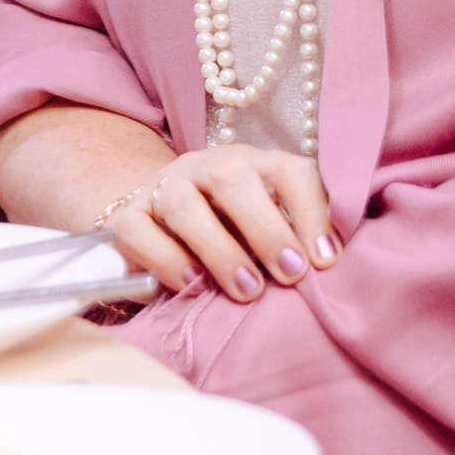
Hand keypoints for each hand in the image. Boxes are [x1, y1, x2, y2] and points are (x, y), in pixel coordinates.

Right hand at [103, 143, 338, 302]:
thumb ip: (293, 237)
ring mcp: (163, 187)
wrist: (158, 221)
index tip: (325, 259)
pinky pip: (137, 230)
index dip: (312, 211)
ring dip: (219, 249)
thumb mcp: (266, 228)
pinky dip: (165, 259)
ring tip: (247, 290)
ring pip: (182, 202)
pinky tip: (192, 285)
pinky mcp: (127, 216)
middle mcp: (208, 166)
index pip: (289, 170)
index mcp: (255, 163)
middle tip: (291, 274)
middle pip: (233, 177)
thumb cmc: (231, 232)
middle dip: (266, 228)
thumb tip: (327, 265)